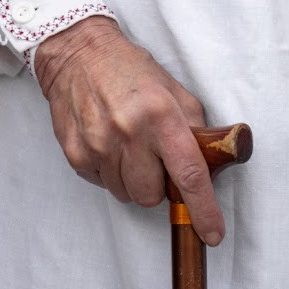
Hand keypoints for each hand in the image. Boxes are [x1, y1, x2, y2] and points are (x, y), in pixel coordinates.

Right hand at [33, 16, 224, 244]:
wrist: (78, 55)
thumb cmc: (132, 72)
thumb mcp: (175, 92)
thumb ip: (195, 130)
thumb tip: (210, 168)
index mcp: (161, 116)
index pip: (188, 174)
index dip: (203, 210)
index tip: (213, 234)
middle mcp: (129, 133)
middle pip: (152, 196)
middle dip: (159, 187)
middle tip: (155, 159)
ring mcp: (98, 146)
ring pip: (127, 195)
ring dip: (134, 181)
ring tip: (130, 148)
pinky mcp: (75, 154)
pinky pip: (103, 185)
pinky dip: (111, 174)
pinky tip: (110, 146)